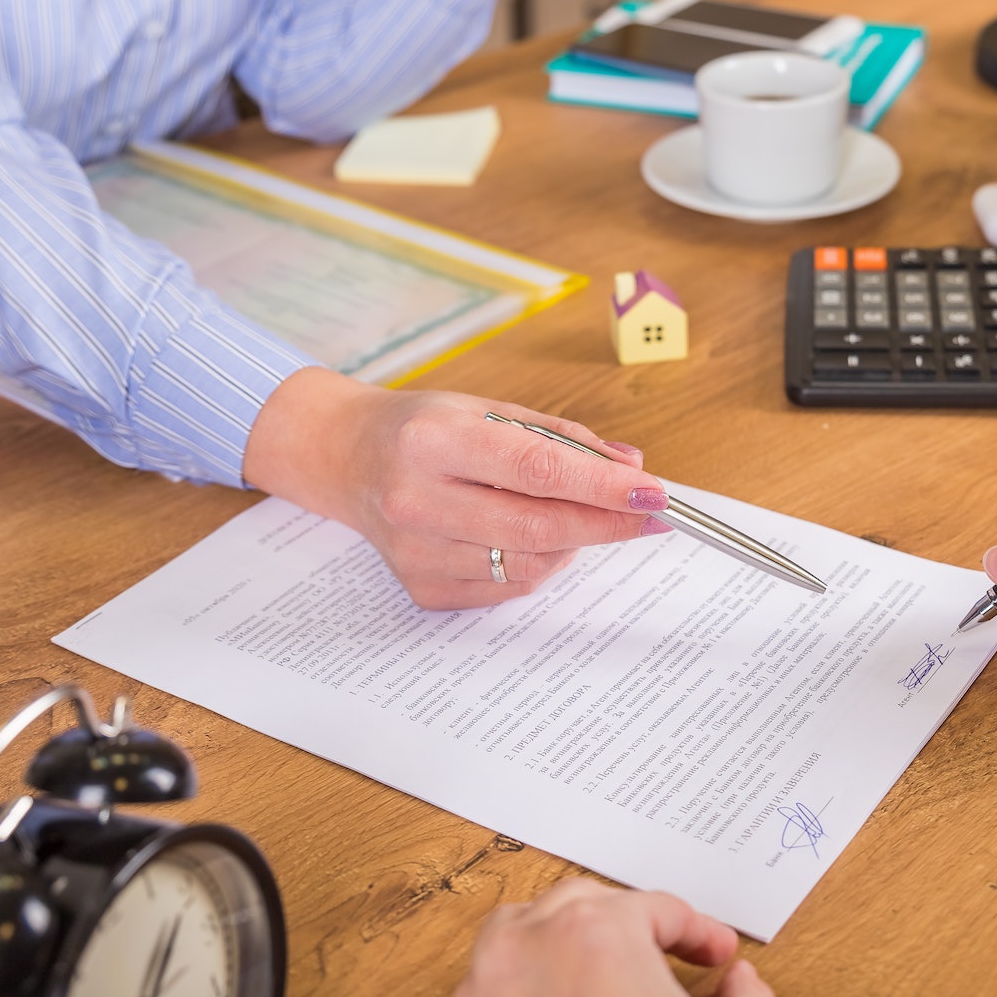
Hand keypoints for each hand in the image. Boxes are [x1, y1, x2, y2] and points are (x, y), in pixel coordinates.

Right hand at [245, 369, 670, 608]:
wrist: (342, 457)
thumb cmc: (420, 427)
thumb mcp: (487, 409)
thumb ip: (561, 438)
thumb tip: (629, 467)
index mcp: (433, 439)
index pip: (537, 470)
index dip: (603, 488)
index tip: (653, 494)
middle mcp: (417, 498)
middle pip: (538, 526)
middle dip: (605, 523)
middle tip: (647, 515)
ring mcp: (414, 550)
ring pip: (528, 564)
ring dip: (570, 542)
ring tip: (572, 514)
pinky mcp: (419, 587)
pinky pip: (503, 588)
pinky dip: (534, 563)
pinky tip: (524, 534)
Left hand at [445, 878, 779, 996]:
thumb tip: (739, 986)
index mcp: (596, 933)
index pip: (659, 908)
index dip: (701, 932)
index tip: (717, 958)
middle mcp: (529, 948)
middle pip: (584, 906)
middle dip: (630, 926)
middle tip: (668, 957)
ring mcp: (484, 991)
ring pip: (521, 935)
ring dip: (563, 944)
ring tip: (602, 976)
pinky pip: (489, 992)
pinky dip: (523, 994)